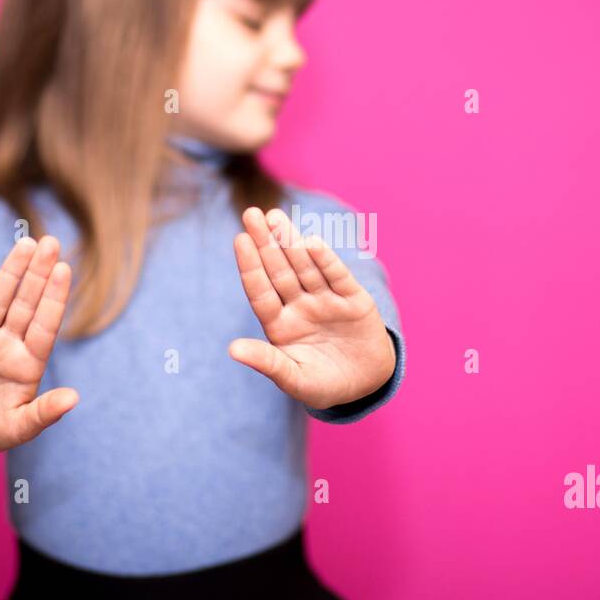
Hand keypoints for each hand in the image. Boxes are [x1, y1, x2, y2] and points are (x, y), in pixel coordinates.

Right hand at [0, 235, 79, 453]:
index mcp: (28, 362)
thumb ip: (45, 413)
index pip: (45, 324)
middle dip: (38, 274)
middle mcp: (7, 344)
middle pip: (26, 303)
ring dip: (11, 273)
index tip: (64, 269)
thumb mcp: (19, 428)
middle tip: (51, 242)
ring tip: (26, 244)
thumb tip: (74, 398)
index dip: (54, 297)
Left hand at [228, 206, 396, 409]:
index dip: (250, 266)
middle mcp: (300, 306)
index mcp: (280, 325)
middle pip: (279, 270)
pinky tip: (312, 243)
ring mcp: (326, 300)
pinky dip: (326, 261)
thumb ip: (266, 362)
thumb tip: (232, 349)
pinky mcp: (354, 300)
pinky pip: (337, 277)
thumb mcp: (294, 378)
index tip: (239, 239)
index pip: (261, 291)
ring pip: (306, 267)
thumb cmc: (324, 385)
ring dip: (292, 242)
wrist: (367, 385)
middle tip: (251, 213)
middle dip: (266, 243)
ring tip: (276, 217)